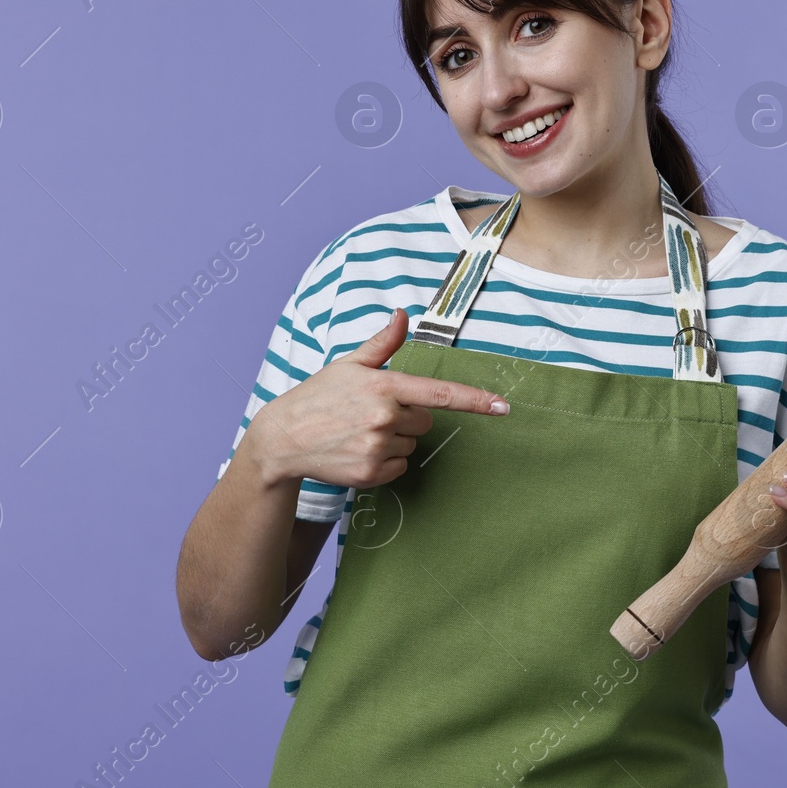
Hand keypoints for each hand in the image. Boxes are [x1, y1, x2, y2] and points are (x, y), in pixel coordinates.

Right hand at [249, 307, 509, 488]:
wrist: (283, 438)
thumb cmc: (318, 397)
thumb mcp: (349, 365)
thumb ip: (382, 343)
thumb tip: (402, 314)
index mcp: (384, 385)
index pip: (440, 394)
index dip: (476, 400)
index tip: (503, 407)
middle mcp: (384, 417)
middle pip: (426, 422)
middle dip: (408, 418)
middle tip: (373, 414)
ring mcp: (377, 447)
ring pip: (413, 445)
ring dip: (395, 440)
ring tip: (360, 432)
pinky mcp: (370, 473)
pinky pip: (400, 467)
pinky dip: (385, 462)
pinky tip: (359, 450)